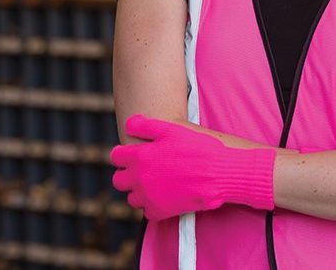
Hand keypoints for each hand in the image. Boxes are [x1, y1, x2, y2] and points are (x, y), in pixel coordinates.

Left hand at [110, 115, 275, 220]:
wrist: (219, 172)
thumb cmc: (198, 146)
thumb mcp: (172, 128)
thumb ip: (145, 125)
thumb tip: (128, 123)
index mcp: (140, 156)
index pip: (116, 157)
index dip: (124, 153)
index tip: (133, 151)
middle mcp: (140, 179)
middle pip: (119, 180)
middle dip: (128, 173)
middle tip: (145, 166)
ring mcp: (149, 197)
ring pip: (132, 197)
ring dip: (140, 189)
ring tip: (158, 179)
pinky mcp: (160, 212)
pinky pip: (147, 210)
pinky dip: (154, 203)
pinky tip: (167, 192)